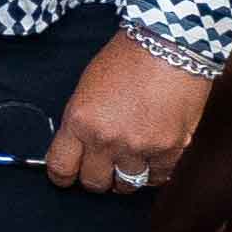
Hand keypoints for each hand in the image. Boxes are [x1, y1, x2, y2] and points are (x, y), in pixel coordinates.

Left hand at [48, 33, 217, 197]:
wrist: (167, 47)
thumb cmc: (125, 60)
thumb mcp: (85, 89)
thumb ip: (80, 123)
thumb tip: (77, 149)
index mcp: (80, 122)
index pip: (60, 168)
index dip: (62, 176)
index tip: (66, 176)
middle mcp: (107, 139)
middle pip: (94, 182)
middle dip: (94, 177)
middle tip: (100, 167)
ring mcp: (140, 147)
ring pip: (126, 184)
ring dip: (125, 176)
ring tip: (127, 162)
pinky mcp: (171, 149)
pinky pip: (157, 177)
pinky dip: (152, 172)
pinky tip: (150, 158)